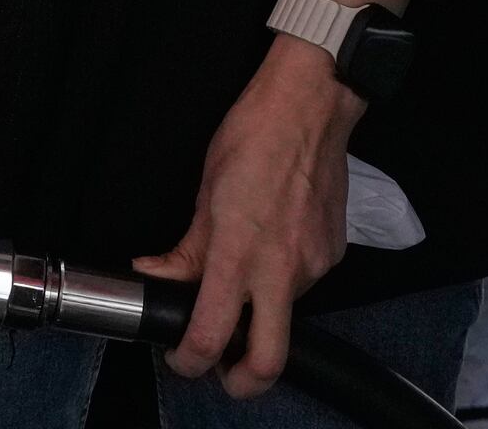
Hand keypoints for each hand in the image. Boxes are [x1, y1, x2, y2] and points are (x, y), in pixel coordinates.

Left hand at [134, 38, 364, 398]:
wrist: (310, 106)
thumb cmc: (253, 136)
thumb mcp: (204, 194)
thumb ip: (184, 250)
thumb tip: (155, 276)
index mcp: (238, 253)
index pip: (211, 334)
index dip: (189, 360)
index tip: (180, 357)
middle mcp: (280, 269)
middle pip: (268, 361)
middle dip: (242, 382)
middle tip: (220, 371)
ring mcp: (313, 265)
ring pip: (284, 316)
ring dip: (260, 313)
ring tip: (243, 279)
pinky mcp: (332, 255)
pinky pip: (303, 284)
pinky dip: (282, 281)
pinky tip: (272, 248)